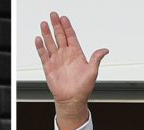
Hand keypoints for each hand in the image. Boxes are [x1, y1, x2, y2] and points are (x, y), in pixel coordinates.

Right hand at [35, 12, 108, 129]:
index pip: (71, 36)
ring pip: (50, 43)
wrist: (72, 100)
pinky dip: (40, 47)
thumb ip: (96, 58)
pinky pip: (43, 55)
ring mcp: (56, 60)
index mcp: (76, 53)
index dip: (67, 27)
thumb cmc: (83, 88)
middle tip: (53, 15)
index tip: (64, 18)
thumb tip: (105, 50)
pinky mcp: (49, 67)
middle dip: (56, 25)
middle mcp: (65, 55)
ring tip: (44, 24)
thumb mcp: (93, 71)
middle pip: (59, 36)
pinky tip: (38, 39)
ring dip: (47, 33)